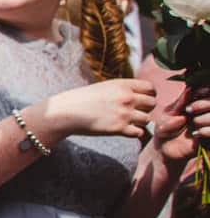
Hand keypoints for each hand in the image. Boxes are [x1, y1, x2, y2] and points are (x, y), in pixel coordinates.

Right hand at [39, 77, 155, 138]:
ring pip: (147, 119)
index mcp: (123, 85)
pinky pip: (139, 132)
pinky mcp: (119, 129)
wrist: (66, 112)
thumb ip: (124, 89)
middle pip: (152, 104)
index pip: (151, 88)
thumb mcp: (105, 87)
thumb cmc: (83, 99)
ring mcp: (124, 114)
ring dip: (139, 122)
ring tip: (127, 122)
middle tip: (134, 112)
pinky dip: (134, 133)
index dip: (149, 95)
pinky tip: (124, 130)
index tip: (141, 100)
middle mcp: (126, 98)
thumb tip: (141, 96)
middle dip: (145, 108)